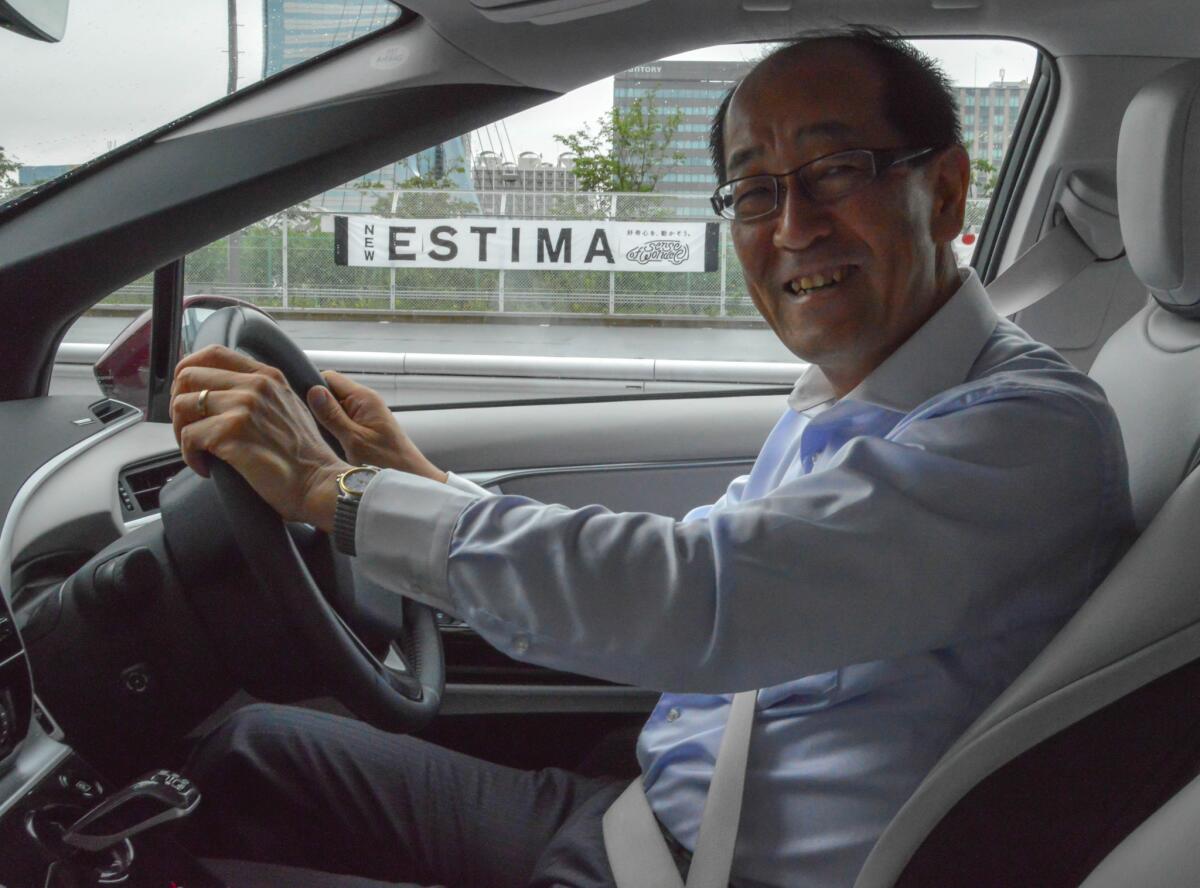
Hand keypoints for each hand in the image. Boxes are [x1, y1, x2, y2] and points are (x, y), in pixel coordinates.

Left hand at [169, 346, 351, 531]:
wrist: (318, 482)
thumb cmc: (303, 455)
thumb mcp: (288, 406)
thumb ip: (260, 392)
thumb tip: (224, 392)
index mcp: (266, 376)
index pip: (213, 353)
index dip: (188, 370)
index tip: (185, 392)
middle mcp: (254, 385)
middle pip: (188, 375)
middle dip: (178, 404)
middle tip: (188, 427)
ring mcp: (243, 406)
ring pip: (181, 406)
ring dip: (181, 432)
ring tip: (198, 450)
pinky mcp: (232, 432)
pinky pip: (188, 437)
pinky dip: (190, 456)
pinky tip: (205, 467)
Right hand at [306, 370, 446, 483]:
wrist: (411, 478)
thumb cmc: (388, 462)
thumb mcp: (354, 440)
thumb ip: (332, 415)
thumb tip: (313, 391)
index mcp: (364, 398)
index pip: (330, 378)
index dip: (312, 388)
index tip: (296, 404)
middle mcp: (364, 402)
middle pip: (330, 393)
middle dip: (316, 407)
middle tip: (303, 424)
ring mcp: (364, 415)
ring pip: (334, 409)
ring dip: (323, 421)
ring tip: (313, 435)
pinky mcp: (363, 428)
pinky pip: (341, 422)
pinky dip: (331, 431)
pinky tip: (325, 443)